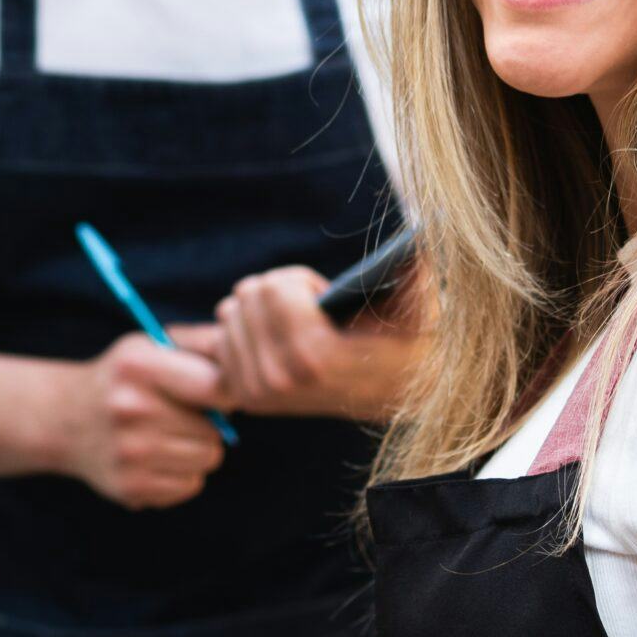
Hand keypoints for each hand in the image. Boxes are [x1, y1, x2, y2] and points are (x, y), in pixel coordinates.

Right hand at [61, 335, 228, 509]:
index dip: (227, 393)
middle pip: (215, 432)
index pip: (216, 387)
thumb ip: (202, 342)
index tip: (216, 393)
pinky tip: (155, 458)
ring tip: (167, 435)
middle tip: (180, 415)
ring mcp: (129, 453)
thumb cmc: (123, 378)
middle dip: (208, 424)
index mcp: (138, 366)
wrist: (64, 419)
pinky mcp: (129, 487)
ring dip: (196, 450)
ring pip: (206, 460)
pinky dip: (181, 475)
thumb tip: (248, 355)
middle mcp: (130, 409)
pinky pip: (189, 486)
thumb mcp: (152, 345)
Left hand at [173, 266, 398, 418]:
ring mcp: (258, 391)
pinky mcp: (244, 397)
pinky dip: (244, 330)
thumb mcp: (416, 306)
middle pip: (247, 295)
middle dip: (280, 291)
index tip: (325, 296)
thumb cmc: (404, 340)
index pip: (273, 290)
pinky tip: (275, 340)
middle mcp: (280, 379)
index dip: (301, 281)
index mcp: (316, 356)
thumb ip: (414, 274)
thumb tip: (417, 239)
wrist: (395, 391)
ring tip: (299, 327)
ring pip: (229, 313)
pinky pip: (219, 338)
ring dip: (262, 310)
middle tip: (312, 311)